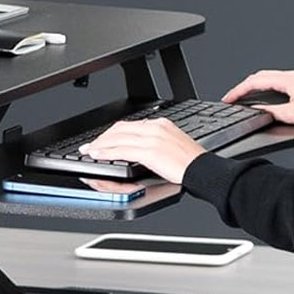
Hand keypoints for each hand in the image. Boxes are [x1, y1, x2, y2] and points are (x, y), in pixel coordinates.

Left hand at [79, 119, 206, 184]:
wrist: (203, 169)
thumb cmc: (192, 162)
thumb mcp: (173, 144)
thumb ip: (156, 142)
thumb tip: (139, 148)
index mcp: (161, 124)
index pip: (130, 125)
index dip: (112, 133)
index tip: (103, 139)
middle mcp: (155, 128)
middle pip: (120, 129)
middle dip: (102, 138)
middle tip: (90, 146)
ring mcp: (152, 138)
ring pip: (117, 139)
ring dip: (100, 145)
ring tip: (89, 151)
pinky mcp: (149, 151)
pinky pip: (121, 150)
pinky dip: (106, 153)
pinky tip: (98, 156)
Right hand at [222, 69, 293, 126]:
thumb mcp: (291, 114)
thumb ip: (271, 111)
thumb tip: (258, 109)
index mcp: (287, 79)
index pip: (255, 82)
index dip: (238, 91)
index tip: (228, 98)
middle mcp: (293, 75)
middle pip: (261, 77)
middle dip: (245, 87)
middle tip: (234, 97)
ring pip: (271, 78)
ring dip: (257, 86)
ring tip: (248, 96)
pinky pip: (281, 81)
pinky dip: (269, 87)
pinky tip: (269, 96)